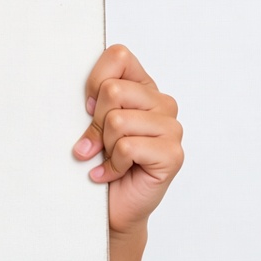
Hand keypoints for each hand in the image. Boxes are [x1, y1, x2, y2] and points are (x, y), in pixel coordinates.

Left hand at [73, 44, 183, 237]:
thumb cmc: (100, 157)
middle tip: (100, 141)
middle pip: (113, 90)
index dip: (95, 81)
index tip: (89, 107)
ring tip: (110, 157)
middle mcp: (162, 103)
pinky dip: (112, 164)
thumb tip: (88, 100)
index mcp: (143, 85)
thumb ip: (94, 97)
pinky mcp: (173, 155)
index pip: (119, 55)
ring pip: (118, 120)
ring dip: (105, 145)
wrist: (112, 205)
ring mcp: (172, 129)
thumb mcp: (91, 119)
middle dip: (96, 121)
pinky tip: (115, 171)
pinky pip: (127, 147)